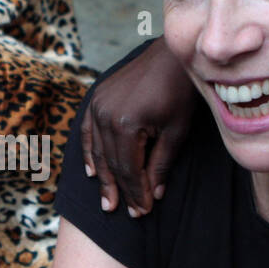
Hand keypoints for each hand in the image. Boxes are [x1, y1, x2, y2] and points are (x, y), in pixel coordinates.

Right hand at [80, 39, 198, 216]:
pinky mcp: (96, 97)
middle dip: (120, 189)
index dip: (135, 193)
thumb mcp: (176, 132)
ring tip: (107, 200)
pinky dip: (88, 151)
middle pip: (111, 162)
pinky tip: (92, 171)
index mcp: (126, 123)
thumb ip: (161, 164)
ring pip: (97, 150)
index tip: (142, 211)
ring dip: (103, 177)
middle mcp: (105, 114)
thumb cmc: (181, 92)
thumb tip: (153, 195)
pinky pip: (87, 130)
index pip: (128, 169)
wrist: (172, 55)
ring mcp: (97, 104)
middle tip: (123, 212)